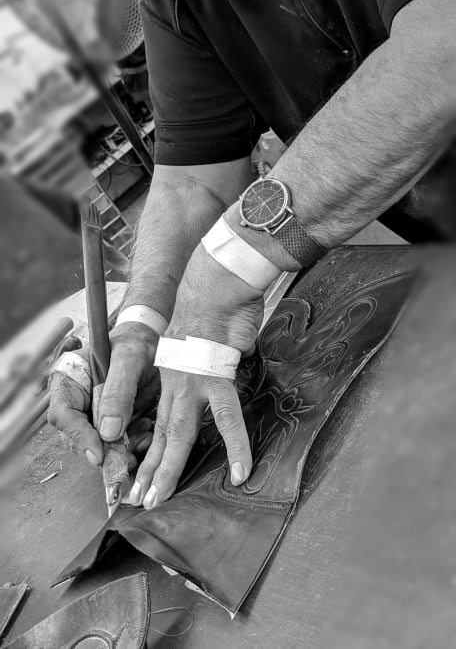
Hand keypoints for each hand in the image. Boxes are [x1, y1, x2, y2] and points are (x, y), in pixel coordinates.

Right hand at [48, 322, 159, 468]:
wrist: (152, 343)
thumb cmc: (136, 343)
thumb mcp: (129, 359)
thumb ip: (118, 391)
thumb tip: (108, 432)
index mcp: (69, 379)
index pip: (64, 415)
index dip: (79, 437)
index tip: (99, 454)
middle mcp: (76, 400)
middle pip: (77, 437)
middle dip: (102, 451)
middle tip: (128, 458)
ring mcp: (92, 413)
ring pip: (97, 445)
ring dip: (120, 451)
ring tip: (143, 438)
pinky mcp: (109, 422)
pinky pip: (115, 443)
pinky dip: (131, 445)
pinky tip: (146, 434)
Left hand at [129, 245, 263, 508]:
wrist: (213, 281)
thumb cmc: (212, 303)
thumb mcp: (201, 334)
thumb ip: (205, 355)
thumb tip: (221, 365)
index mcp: (171, 375)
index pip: (156, 421)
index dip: (150, 450)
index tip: (145, 474)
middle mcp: (174, 382)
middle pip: (159, 433)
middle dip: (149, 469)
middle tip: (140, 499)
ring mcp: (191, 382)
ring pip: (177, 434)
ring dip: (167, 469)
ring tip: (159, 500)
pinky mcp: (213, 377)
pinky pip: (228, 418)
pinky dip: (236, 446)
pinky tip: (241, 471)